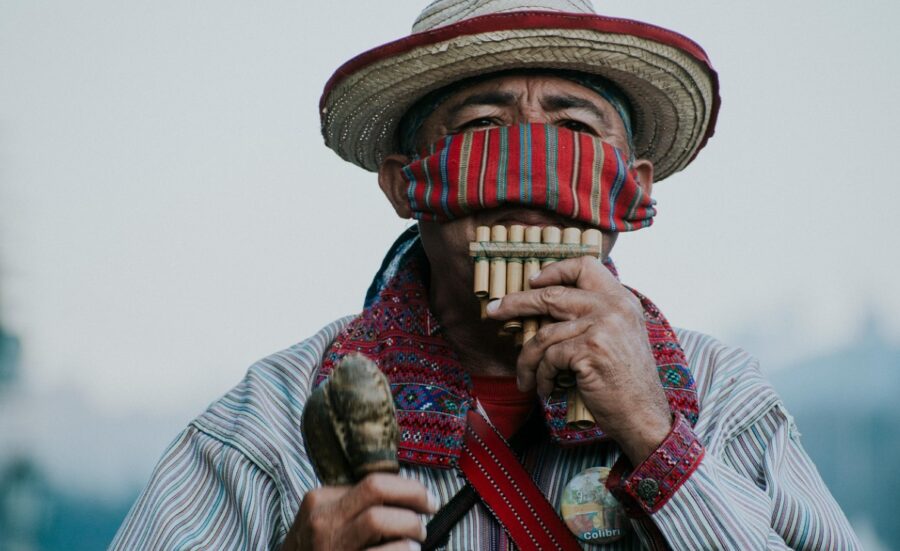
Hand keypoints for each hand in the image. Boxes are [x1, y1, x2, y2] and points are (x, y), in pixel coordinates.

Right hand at [282, 473, 436, 550]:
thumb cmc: (312, 550)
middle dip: (412, 494)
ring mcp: (332, 546)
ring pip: (378, 520)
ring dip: (409, 525)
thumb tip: (402, 495)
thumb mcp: (321, 520)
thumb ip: (351, 505)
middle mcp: (323, 520)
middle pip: (376, 490)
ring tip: (418, 536)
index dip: (406, 487)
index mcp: (320, 500)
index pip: (372, 481)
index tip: (424, 497)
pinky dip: (402, 550)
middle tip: (430, 507)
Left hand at [485, 256, 672, 463]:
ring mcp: (603, 326)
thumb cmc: (626, 383)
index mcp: (622, 299)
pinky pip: (549, 358)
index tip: (532, 281)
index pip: (585, 265)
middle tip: (494, 311)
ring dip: (527, 359)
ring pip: (544, 333)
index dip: (554, 270)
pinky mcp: (590, 349)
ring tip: (523, 377)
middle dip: (517, 303)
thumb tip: (545, 307)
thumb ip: (595, 317)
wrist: (644, 416)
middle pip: (552, 294)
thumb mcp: (619, 338)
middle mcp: (614, 307)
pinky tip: (544, 389)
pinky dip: (541, 376)